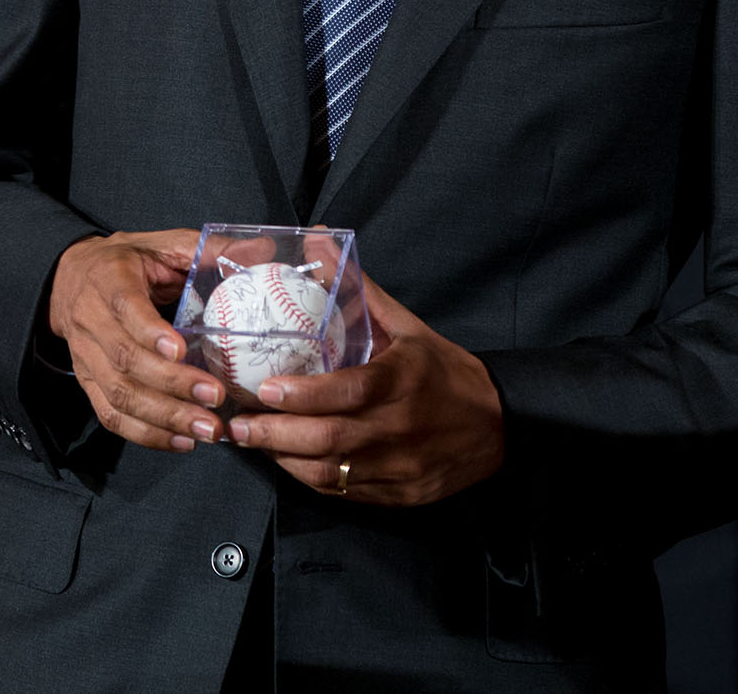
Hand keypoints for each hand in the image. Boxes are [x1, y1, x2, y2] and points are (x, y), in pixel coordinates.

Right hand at [46, 230, 227, 452]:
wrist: (70, 277)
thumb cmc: (127, 262)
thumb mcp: (163, 244)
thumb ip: (209, 249)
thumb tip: (263, 252)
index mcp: (110, 278)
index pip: (125, 307)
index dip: (150, 332)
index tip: (181, 350)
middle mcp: (92, 319)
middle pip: (125, 359)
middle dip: (171, 385)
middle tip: (214, 400)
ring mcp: (86, 355)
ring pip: (118, 394)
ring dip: (164, 417)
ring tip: (207, 429)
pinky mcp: (88, 382)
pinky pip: (111, 415)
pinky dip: (146, 434)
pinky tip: (181, 442)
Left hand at [227, 269, 504, 505]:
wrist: (499, 425)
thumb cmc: (445, 371)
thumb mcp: (407, 326)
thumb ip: (357, 289)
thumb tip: (316, 242)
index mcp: (404, 382)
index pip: (349, 392)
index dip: (304, 395)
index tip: (266, 389)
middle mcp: (401, 428)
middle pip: (330, 439)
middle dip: (276, 434)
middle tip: (237, 423)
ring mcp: (401, 467)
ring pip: (332, 473)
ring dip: (285, 459)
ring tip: (252, 440)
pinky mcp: (400, 494)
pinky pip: (346, 493)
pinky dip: (310, 479)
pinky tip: (287, 461)